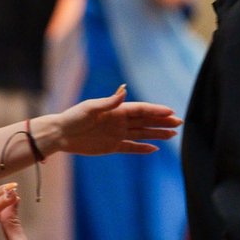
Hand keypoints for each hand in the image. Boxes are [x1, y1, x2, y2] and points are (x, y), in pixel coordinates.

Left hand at [54, 85, 180, 156]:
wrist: (60, 134)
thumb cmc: (73, 118)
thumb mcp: (90, 108)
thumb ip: (109, 102)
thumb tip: (124, 90)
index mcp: (116, 110)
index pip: (141, 110)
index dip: (156, 110)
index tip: (171, 111)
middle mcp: (119, 121)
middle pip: (145, 121)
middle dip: (162, 121)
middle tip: (179, 122)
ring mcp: (117, 134)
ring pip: (142, 134)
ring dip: (157, 133)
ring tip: (173, 134)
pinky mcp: (111, 147)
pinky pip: (131, 147)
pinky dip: (142, 148)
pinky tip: (155, 149)